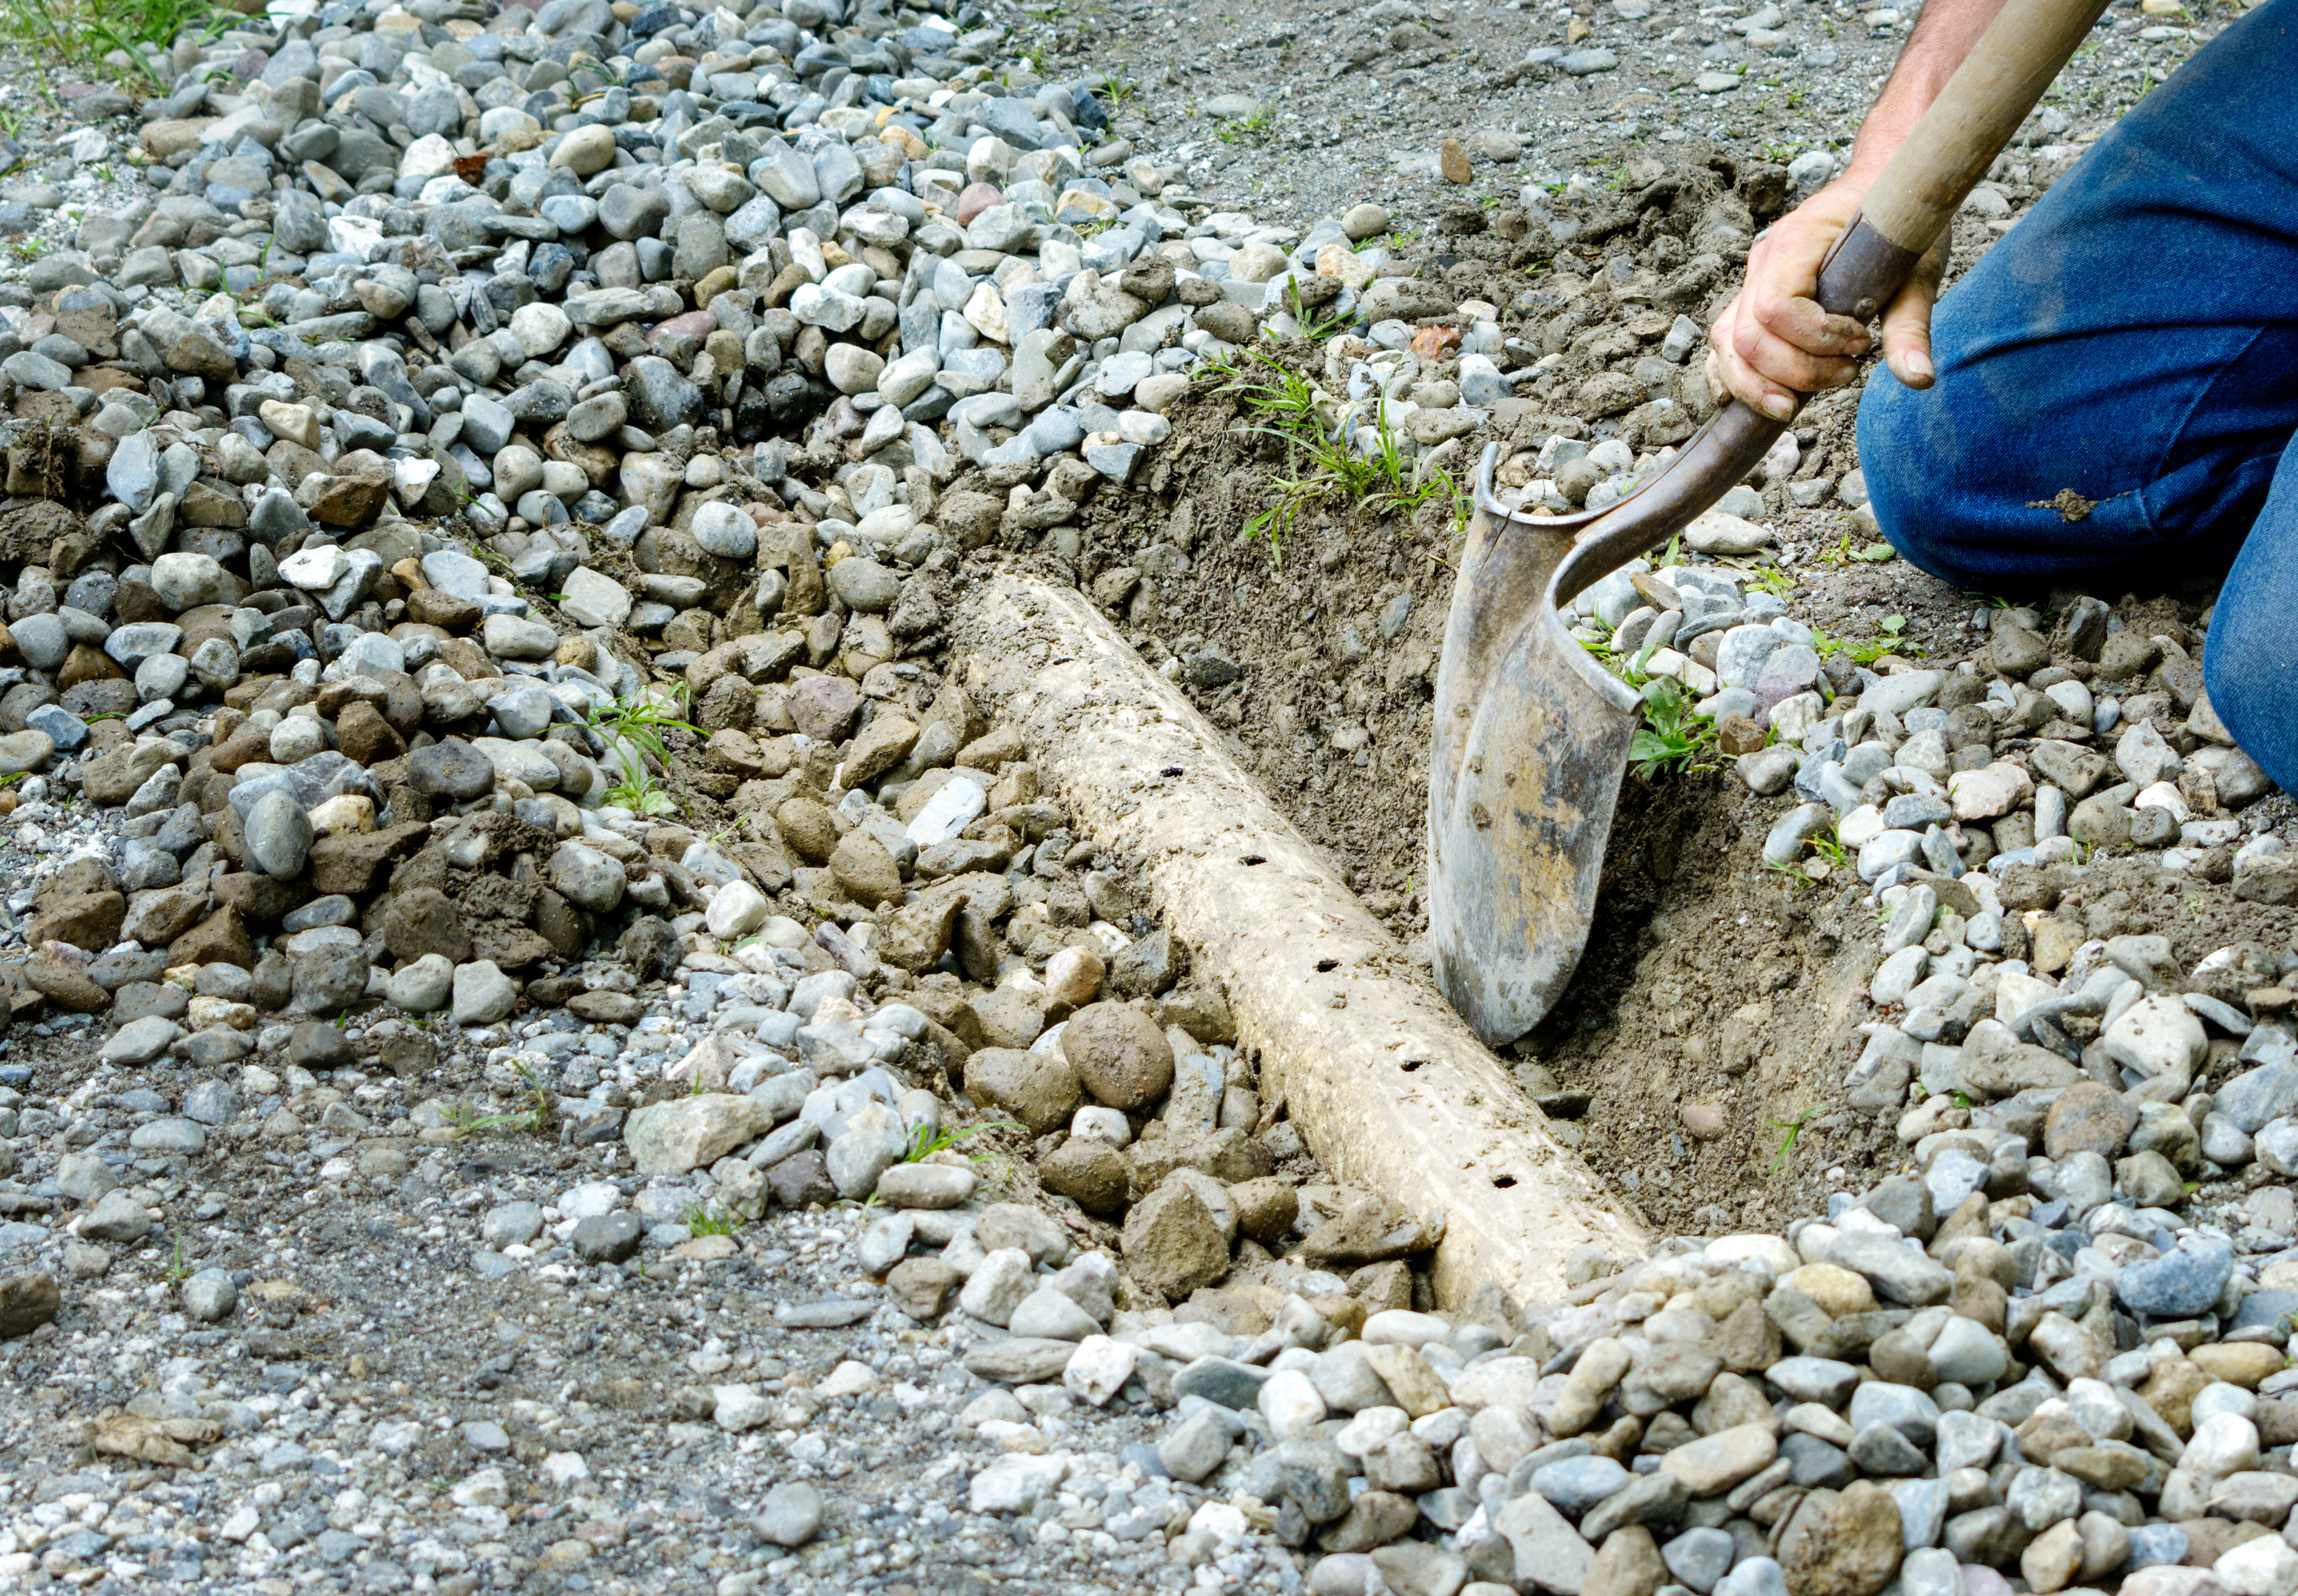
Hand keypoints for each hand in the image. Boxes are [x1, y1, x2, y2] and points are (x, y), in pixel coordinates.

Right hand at [1705, 179, 1948, 417]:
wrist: (1885, 186)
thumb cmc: (1900, 222)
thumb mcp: (1916, 271)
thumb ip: (1910, 326)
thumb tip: (1919, 379)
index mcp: (1797, 241)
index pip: (1776, 307)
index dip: (1814, 339)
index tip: (1861, 342)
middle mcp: (1763, 262)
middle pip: (1747, 336)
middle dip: (1792, 372)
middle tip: (1845, 374)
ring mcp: (1753, 280)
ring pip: (1727, 345)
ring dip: (1759, 385)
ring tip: (1800, 402)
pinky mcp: (1754, 298)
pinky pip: (1724, 344)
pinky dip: (1733, 377)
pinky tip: (1758, 398)